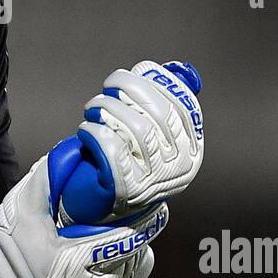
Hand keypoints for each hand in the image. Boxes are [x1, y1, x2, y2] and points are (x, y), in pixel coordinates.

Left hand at [59, 60, 203, 225]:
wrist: (103, 208)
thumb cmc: (127, 159)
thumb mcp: (152, 135)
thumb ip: (164, 103)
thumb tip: (174, 69)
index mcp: (191, 149)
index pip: (183, 106)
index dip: (159, 82)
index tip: (137, 71)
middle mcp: (179, 167)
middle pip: (157, 114)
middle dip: (127, 91)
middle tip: (106, 91)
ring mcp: (154, 180)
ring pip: (135, 128)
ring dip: (106, 110)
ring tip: (93, 110)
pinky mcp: (126, 189)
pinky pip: (111, 148)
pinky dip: (95, 132)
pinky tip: (86, 130)